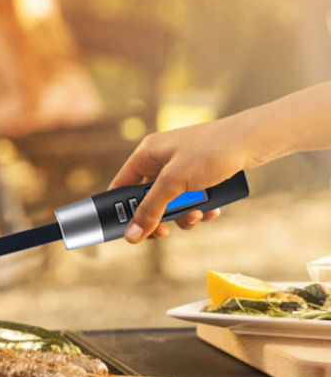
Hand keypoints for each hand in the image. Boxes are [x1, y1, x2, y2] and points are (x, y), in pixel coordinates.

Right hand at [108, 115, 252, 242]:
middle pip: (148, 198)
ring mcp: (181, 167)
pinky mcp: (201, 175)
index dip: (123, 209)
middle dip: (160, 216)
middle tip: (164, 231)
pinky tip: (212, 210)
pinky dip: (199, 209)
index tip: (128, 231)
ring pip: (172, 203)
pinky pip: (191, 200)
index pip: (122, 185)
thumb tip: (131, 235)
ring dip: (183, 215)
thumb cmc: (211, 151)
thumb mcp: (175, 183)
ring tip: (197, 215)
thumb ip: (151, 209)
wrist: (253, 140)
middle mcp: (161, 160)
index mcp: (147, 154)